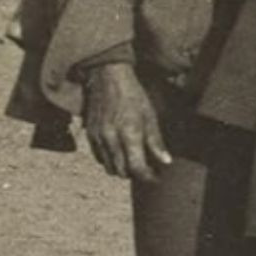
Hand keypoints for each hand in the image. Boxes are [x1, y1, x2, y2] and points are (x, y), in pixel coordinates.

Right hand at [78, 62, 173, 181]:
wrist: (107, 78)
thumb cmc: (133, 96)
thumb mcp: (150, 116)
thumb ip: (156, 141)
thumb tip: (166, 161)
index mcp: (129, 134)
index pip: (136, 168)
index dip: (147, 177)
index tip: (156, 177)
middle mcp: (111, 139)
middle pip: (121, 172)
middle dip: (135, 174)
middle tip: (147, 169)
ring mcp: (98, 138)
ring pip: (109, 167)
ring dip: (122, 169)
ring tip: (134, 161)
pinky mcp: (89, 135)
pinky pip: (99, 158)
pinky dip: (110, 161)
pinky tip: (120, 153)